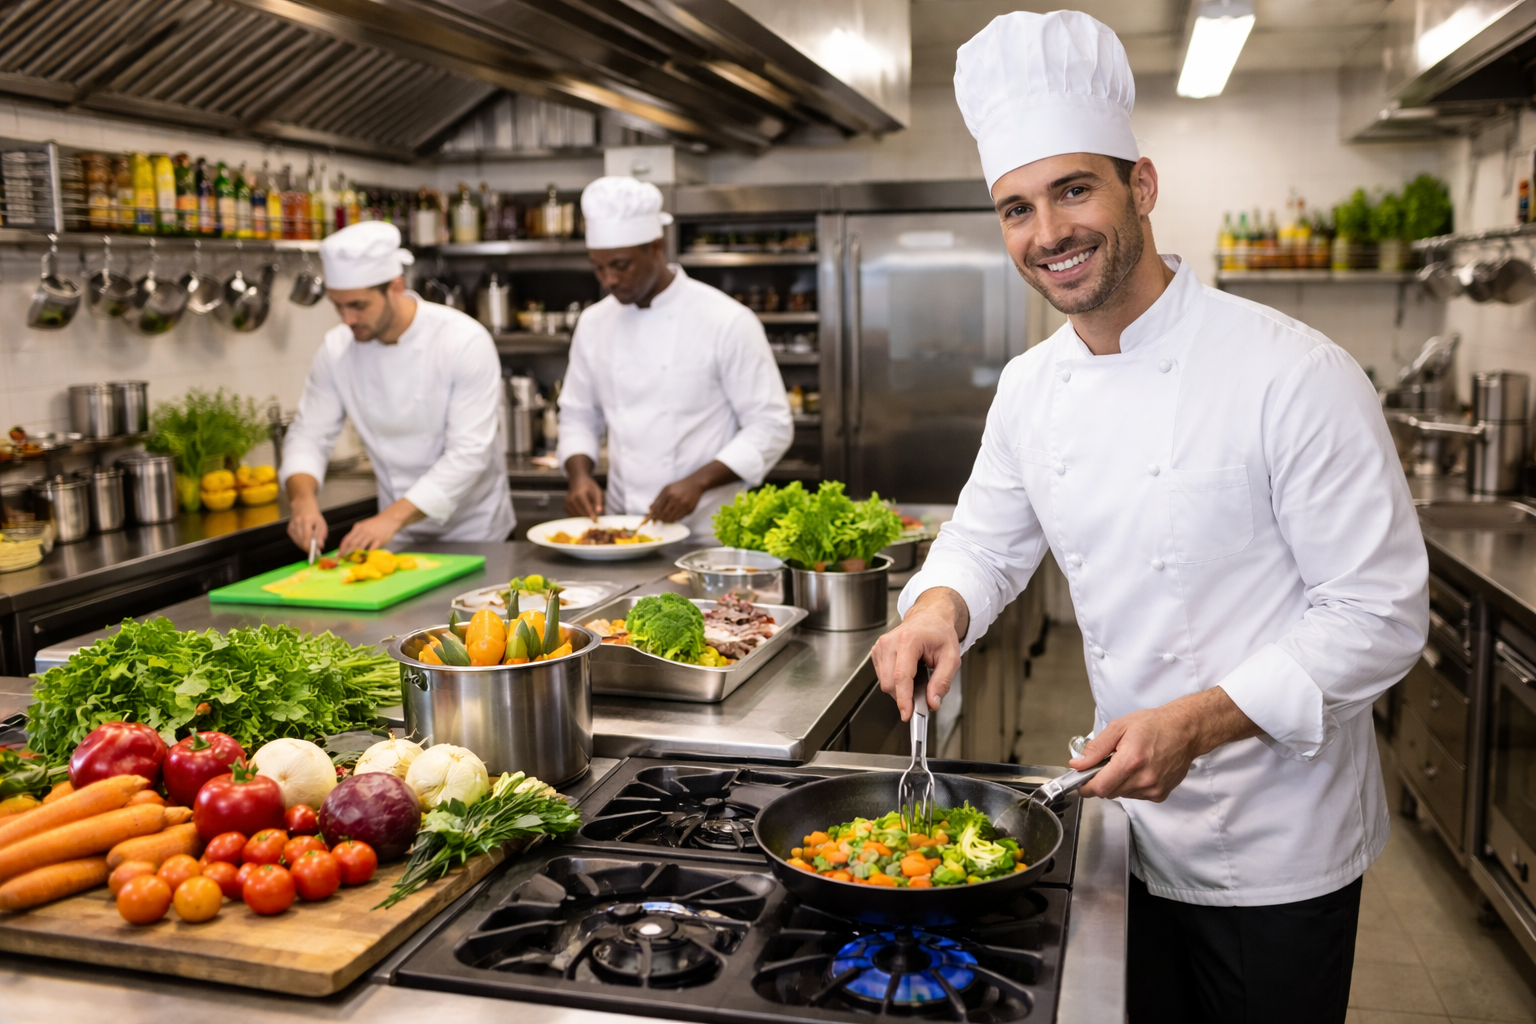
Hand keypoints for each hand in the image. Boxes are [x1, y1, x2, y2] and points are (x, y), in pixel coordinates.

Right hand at [287, 499, 327, 553]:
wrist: (302, 505)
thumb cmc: (314, 515)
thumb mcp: (321, 523)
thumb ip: (321, 535)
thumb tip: (320, 546)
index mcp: (307, 520)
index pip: (307, 537)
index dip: (311, 547)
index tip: (316, 553)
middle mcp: (297, 523)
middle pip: (301, 541)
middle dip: (308, 548)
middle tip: (315, 551)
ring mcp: (291, 526)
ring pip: (298, 542)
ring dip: (304, 546)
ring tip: (311, 546)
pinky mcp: (289, 529)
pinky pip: (295, 540)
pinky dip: (300, 543)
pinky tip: (305, 541)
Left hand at [337, 514, 398, 554]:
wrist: (389, 519)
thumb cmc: (376, 524)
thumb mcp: (364, 526)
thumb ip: (356, 534)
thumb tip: (347, 545)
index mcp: (358, 527)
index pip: (347, 539)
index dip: (342, 548)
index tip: (339, 554)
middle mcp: (363, 531)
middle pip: (352, 544)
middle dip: (347, 553)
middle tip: (345, 559)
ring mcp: (371, 536)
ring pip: (360, 547)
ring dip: (356, 555)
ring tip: (353, 560)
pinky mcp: (379, 540)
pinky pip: (371, 549)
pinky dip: (367, 555)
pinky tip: (365, 558)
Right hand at [565, 475, 603, 519]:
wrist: (577, 480)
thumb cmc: (589, 486)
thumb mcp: (596, 490)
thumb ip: (598, 501)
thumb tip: (599, 511)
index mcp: (579, 493)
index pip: (585, 505)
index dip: (590, 513)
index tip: (595, 520)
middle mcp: (571, 498)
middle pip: (580, 511)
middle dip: (588, 516)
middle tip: (595, 520)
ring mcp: (567, 502)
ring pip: (576, 514)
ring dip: (583, 517)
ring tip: (590, 513)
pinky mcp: (565, 505)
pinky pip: (573, 514)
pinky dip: (579, 515)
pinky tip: (583, 512)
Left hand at [647, 478, 706, 523]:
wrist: (694, 485)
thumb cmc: (679, 487)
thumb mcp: (666, 489)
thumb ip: (658, 499)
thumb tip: (650, 509)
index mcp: (668, 493)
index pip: (658, 508)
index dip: (653, 514)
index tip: (651, 517)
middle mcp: (676, 499)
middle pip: (664, 514)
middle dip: (659, 518)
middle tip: (656, 520)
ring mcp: (684, 505)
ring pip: (672, 518)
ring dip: (666, 520)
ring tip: (663, 519)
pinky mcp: (689, 509)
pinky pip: (679, 518)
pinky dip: (674, 519)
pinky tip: (671, 517)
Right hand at [870, 587, 968, 721]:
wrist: (929, 617)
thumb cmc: (939, 633)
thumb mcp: (951, 658)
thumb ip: (942, 682)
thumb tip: (932, 702)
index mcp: (908, 640)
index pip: (902, 676)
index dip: (904, 699)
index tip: (907, 714)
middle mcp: (890, 642)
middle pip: (890, 683)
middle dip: (905, 695)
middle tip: (923, 690)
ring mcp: (880, 646)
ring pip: (884, 683)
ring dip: (900, 688)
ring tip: (917, 674)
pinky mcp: (876, 652)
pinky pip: (882, 677)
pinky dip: (895, 681)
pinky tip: (907, 671)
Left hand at [1073, 687, 1260, 801]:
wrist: (1185, 730)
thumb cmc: (1154, 725)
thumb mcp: (1119, 728)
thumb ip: (1096, 748)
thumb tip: (1078, 764)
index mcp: (1130, 761)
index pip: (1100, 787)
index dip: (1086, 786)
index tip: (1080, 781)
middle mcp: (1143, 779)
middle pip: (1109, 792)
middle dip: (1102, 781)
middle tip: (1107, 763)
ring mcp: (1153, 789)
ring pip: (1122, 795)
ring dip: (1118, 783)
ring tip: (1127, 763)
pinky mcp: (1160, 794)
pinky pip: (1136, 796)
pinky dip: (1132, 786)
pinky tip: (1140, 770)